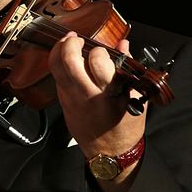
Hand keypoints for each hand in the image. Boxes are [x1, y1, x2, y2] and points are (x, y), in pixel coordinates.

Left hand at [48, 33, 146, 188]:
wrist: (108, 153)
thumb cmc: (125, 127)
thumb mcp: (135, 98)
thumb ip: (128, 68)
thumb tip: (123, 45)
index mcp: (108, 95)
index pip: (98, 63)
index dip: (99, 51)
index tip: (102, 49)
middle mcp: (86, 96)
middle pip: (69, 63)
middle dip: (70, 44)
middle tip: (76, 37)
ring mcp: (71, 100)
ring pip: (57, 69)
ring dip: (59, 51)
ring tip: (67, 42)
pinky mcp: (63, 104)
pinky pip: (56, 79)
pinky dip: (58, 65)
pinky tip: (65, 59)